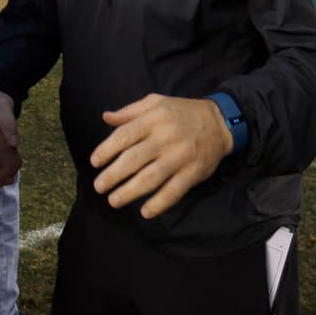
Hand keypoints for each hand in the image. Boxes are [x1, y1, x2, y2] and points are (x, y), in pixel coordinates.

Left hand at [90, 94, 231, 218]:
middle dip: (113, 175)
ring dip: (130, 192)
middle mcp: (165, 138)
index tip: (95, 162)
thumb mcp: (156, 102)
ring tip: (113, 200)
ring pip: (151, 178)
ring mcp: (180, 157)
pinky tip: (145, 212)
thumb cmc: (182, 112)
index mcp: (154, 119)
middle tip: (99, 187)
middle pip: (134, 159)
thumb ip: (130, 111)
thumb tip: (106, 118)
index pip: (124, 136)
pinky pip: (174, 191)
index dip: (106, 150)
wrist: (220, 122)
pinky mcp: (193, 173)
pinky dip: (159, 203)